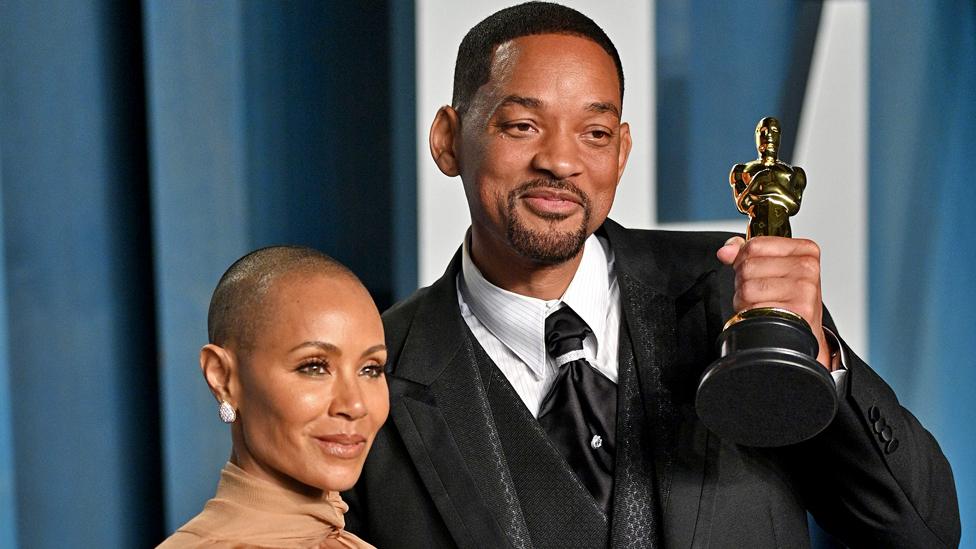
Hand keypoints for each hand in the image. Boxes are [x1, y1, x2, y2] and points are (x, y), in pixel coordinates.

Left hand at [716, 236, 831, 369]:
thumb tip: (726, 250)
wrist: (803, 331)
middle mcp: (807, 268)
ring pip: (747, 287)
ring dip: (744, 300)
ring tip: (761, 303)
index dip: (743, 259)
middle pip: (748, 266)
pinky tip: (764, 314)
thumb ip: (746, 252)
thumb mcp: (773, 268)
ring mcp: (804, 288)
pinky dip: (751, 313)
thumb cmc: (788, 299)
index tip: (754, 270)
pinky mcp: (797, 309)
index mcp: (804, 251)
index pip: (754, 245)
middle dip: (743, 282)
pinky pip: (754, 307)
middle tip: (759, 292)